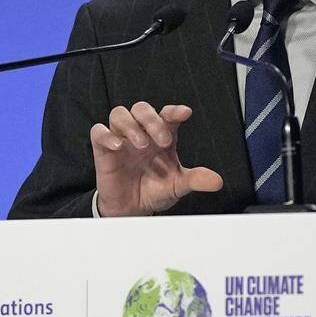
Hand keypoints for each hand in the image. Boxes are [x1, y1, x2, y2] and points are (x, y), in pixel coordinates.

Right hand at [90, 102, 222, 216]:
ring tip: (141, 144)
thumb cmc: (154, 189)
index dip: (175, 110)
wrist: (132, 208)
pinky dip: (106, 135)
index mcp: (162, 136)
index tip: (185, 113)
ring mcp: (121, 138)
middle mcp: (141, 133)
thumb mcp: (178, 185)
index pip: (167, 114)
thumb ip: (195, 180)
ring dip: (131, 125)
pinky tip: (118, 146)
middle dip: (152, 119)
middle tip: (162, 139)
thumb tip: (217, 181)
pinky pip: (98, 131)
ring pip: (119, 113)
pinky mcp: (103, 149)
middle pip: (142, 108)